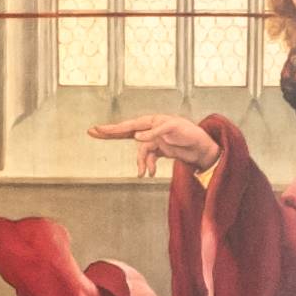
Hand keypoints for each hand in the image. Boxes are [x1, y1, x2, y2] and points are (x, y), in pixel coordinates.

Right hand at [93, 110, 219, 172]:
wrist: (204, 148)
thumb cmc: (191, 133)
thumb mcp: (174, 130)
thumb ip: (154, 133)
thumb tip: (136, 137)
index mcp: (153, 121)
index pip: (129, 125)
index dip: (113, 128)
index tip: (98, 129)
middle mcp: (151, 129)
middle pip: (127, 131)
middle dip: (110, 134)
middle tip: (92, 131)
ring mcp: (155, 140)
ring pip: (140, 152)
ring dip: (141, 163)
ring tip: (142, 174)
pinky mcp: (160, 150)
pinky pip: (148, 158)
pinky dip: (149, 166)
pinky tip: (151, 173)